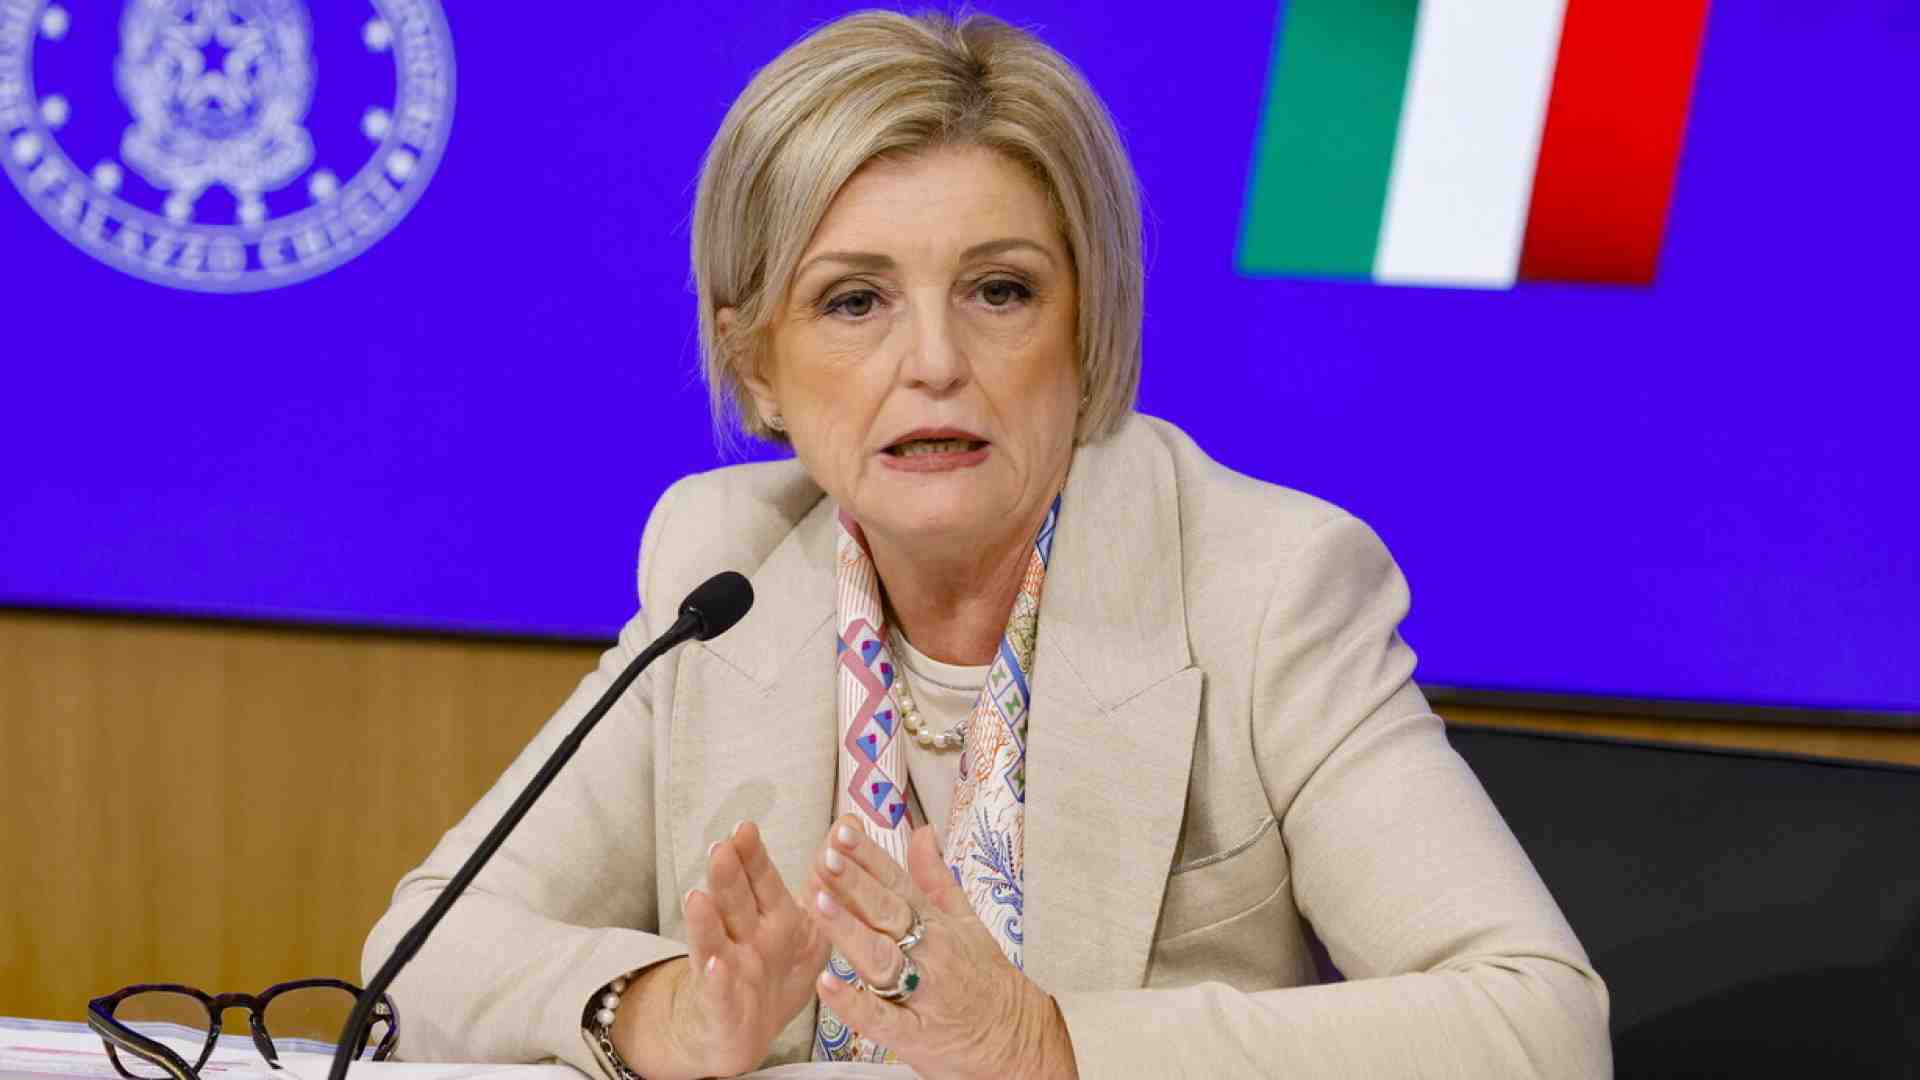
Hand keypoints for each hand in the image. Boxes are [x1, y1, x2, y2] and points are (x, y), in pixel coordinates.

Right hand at [615, 820, 829, 1079]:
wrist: (742, 1033)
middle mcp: (745, 939)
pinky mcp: (722, 1011)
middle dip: (728, 877)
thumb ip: (824, 881)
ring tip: (696, 896)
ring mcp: (729, 974)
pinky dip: (716, 982)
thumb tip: (851, 822)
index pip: (760, 881)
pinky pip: (719, 995)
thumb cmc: (775, 972)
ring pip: (714, 942)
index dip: (753, 856)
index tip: (745, 828)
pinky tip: (713, 966)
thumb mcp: (809, 929)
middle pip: (734, 904)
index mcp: (772, 918)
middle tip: (721, 849)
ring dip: (705, 922)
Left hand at [807, 816, 1078, 1079]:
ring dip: (849, 930)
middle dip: (856, 883)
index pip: (899, 883)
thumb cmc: (984, 976)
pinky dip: (853, 1003)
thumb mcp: (966, 920)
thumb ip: (936, 877)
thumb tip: (922, 832)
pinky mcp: (913, 1034)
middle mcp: (929, 952)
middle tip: (827, 856)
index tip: (843, 829)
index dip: (870, 857)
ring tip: (818, 902)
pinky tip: (826, 983)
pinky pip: (880, 1018)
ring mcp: (921, 993)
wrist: (1015, 1037)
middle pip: (888, 913)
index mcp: (936, 923)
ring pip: (880, 957)